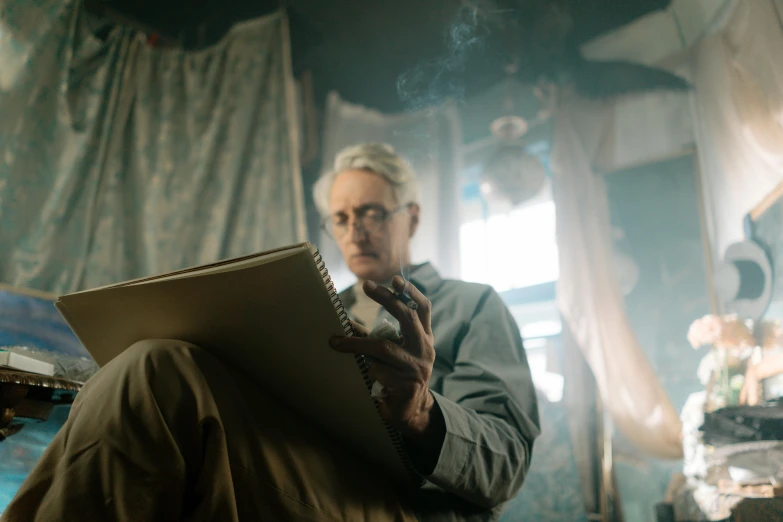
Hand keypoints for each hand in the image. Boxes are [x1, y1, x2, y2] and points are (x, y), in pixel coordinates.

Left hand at [330, 276, 436, 438]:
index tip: (395, 279)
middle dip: (386, 299)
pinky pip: (379, 371)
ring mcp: (418, 367)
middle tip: (366, 286)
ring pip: (383, 347)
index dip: (411, 292)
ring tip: (337, 343)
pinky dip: (367, 371)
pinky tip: (367, 378)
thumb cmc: (397, 376)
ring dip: (357, 345)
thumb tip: (346, 322)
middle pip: (407, 317)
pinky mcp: (408, 386)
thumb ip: (375, 336)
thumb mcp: (391, 352)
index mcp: (423, 338)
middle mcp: (424, 349)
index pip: (422, 309)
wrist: (411, 412)